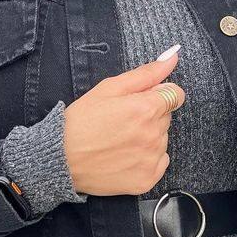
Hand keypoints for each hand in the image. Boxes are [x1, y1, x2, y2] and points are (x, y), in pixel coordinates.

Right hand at [63, 46, 185, 195]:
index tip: (141, 101)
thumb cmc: (81, 122)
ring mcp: (151, 159)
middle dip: (150, 115)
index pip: (175, 95)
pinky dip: (147, 159)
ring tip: (120, 140)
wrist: (61, 160)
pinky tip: (125, 156)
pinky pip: (160, 162)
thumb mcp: (109, 88)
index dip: (159, 95)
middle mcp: (153, 134)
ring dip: (148, 137)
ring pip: (162, 140)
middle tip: (122, 122)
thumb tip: (173, 57)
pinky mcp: (147, 179)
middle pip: (166, 117)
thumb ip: (145, 74)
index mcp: (146, 108)